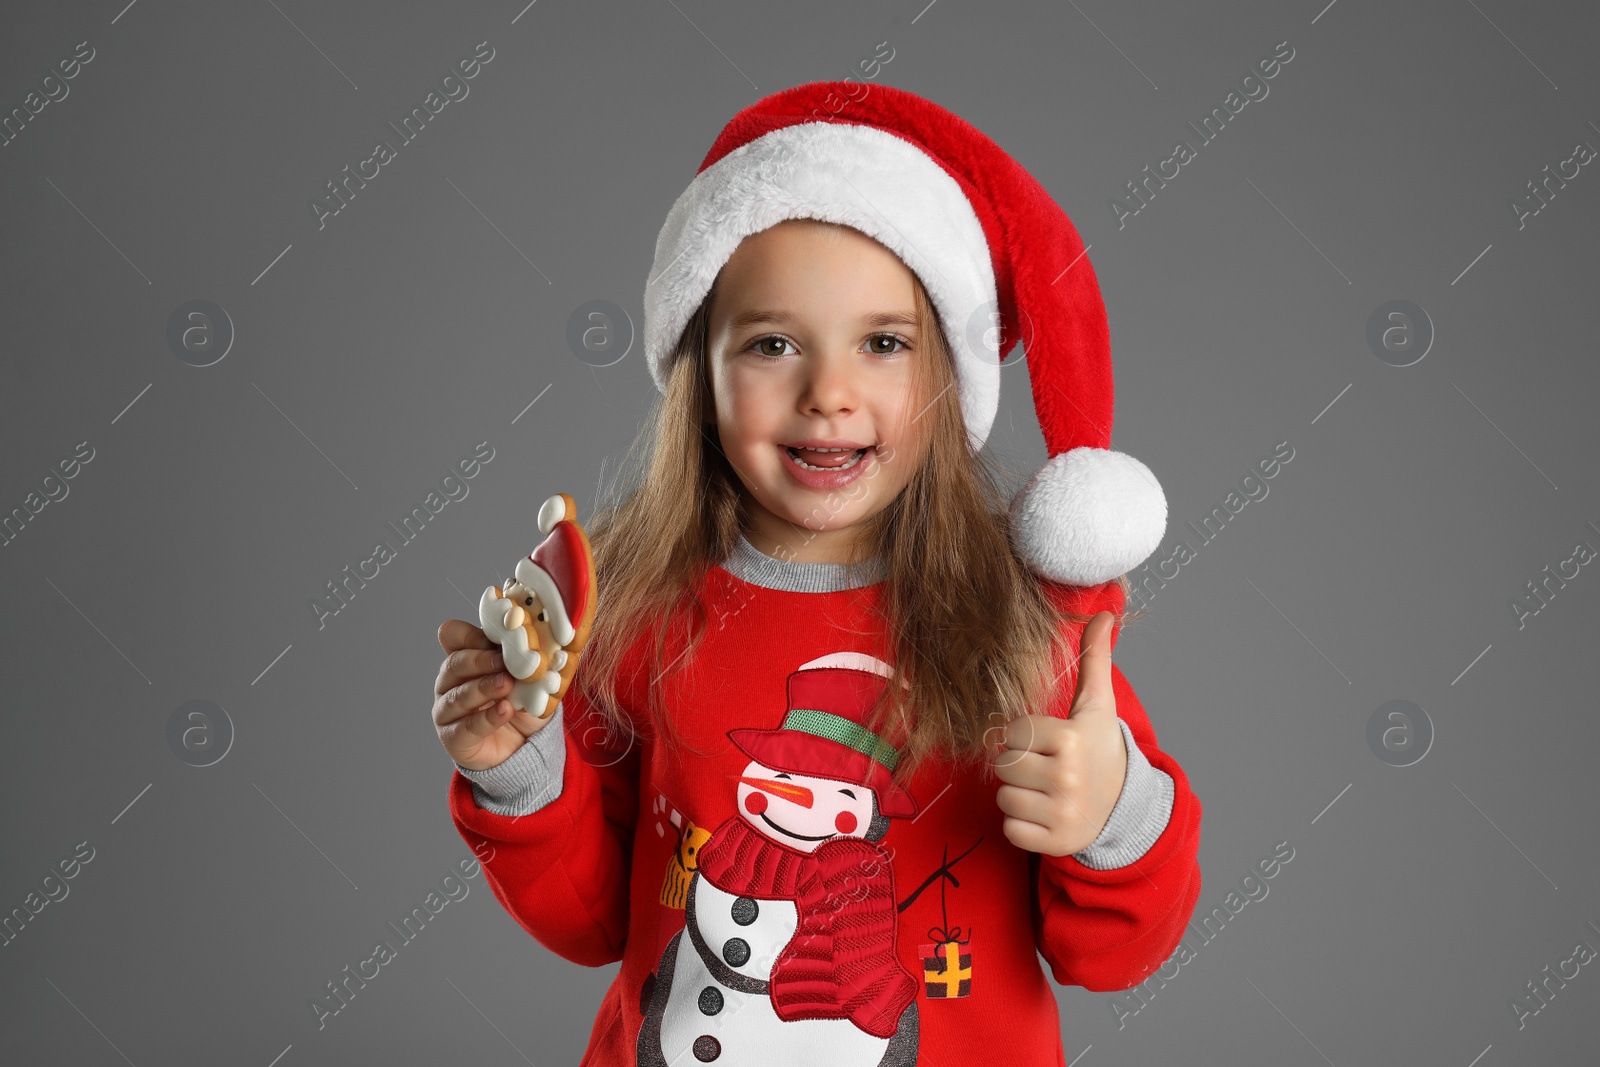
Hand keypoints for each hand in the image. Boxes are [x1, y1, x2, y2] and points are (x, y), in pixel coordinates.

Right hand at [432, 618, 555, 771]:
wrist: (523, 745)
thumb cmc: (521, 703)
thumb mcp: (527, 677)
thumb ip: (526, 659)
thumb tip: (545, 640)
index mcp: (464, 659)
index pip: (452, 636)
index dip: (469, 635)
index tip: (495, 638)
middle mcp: (449, 683)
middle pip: (453, 664)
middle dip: (479, 660)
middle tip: (502, 661)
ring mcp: (447, 711)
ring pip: (457, 696)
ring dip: (483, 687)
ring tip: (506, 684)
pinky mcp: (453, 738)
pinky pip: (466, 726)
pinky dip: (487, 718)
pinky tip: (505, 710)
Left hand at [992, 611, 1126, 856]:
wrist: (1125, 806)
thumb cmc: (1099, 748)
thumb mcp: (1096, 705)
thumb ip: (1095, 659)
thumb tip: (1105, 613)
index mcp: (1071, 739)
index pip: (1012, 732)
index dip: (1024, 736)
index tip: (1047, 742)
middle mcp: (1068, 776)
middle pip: (1004, 765)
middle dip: (1019, 764)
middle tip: (1046, 766)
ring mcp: (1062, 812)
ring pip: (1004, 796)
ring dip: (1019, 794)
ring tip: (1046, 789)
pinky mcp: (1055, 842)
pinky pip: (1011, 828)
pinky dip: (1022, 824)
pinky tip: (1045, 813)